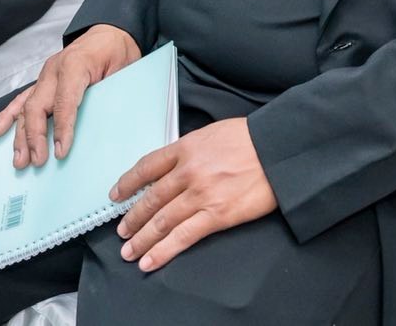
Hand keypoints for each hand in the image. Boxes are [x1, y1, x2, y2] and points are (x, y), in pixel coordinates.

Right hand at [0, 25, 141, 167]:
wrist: (111, 31)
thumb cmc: (118, 51)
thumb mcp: (123, 70)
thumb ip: (109, 95)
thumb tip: (101, 127)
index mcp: (75, 65)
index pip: (64, 101)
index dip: (62, 129)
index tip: (61, 152)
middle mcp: (54, 69)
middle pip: (37, 106)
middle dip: (34, 137)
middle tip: (37, 161)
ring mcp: (45, 75)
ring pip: (25, 107)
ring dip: (20, 135)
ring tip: (19, 159)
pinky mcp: (43, 80)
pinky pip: (21, 99)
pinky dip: (8, 116)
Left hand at [112, 117, 277, 271]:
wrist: (279, 150)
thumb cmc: (251, 139)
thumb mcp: (213, 134)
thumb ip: (192, 151)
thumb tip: (176, 167)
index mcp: (186, 148)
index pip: (146, 167)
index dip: (128, 183)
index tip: (117, 195)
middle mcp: (187, 172)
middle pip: (151, 199)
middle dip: (133, 219)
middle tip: (122, 232)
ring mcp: (200, 195)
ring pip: (161, 221)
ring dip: (141, 239)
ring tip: (129, 252)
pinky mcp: (216, 215)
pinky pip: (182, 237)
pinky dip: (162, 251)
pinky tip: (149, 261)